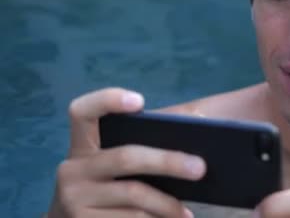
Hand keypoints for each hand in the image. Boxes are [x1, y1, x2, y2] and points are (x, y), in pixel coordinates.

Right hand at [47, 88, 204, 217]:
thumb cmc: (110, 188)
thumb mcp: (115, 164)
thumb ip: (145, 142)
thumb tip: (198, 122)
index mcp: (82, 146)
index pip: (82, 112)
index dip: (107, 100)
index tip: (140, 101)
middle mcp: (72, 170)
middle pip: (126, 157)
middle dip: (168, 162)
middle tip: (200, 168)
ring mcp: (74, 200)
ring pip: (134, 196)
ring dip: (168, 204)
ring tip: (187, 211)